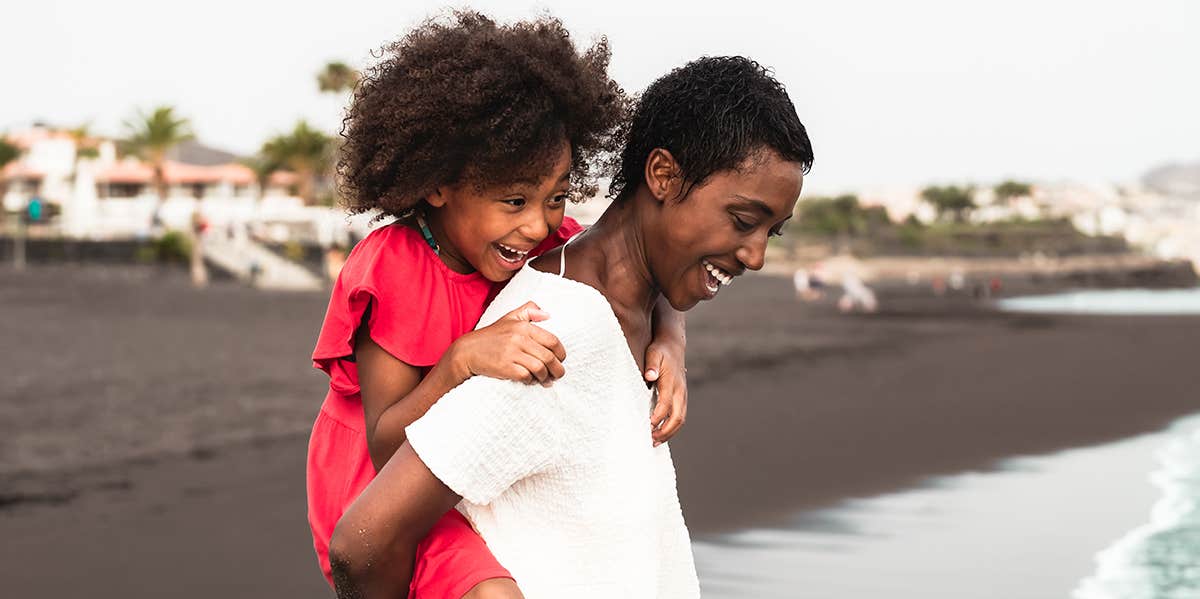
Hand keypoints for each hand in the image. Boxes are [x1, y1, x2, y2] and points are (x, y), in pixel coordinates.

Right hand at [448, 301, 566, 385]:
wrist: (467, 351)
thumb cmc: (491, 336)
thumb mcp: (508, 318)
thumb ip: (528, 311)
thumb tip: (548, 314)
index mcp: (523, 326)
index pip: (552, 340)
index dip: (561, 353)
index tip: (561, 359)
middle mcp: (518, 338)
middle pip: (548, 357)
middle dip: (557, 369)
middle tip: (558, 374)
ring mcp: (511, 353)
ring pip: (539, 368)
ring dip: (545, 377)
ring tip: (545, 380)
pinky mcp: (504, 367)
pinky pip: (525, 376)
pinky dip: (530, 380)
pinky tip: (529, 380)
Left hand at [645, 341, 686, 445]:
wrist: (674, 346)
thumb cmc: (660, 351)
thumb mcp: (653, 354)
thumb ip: (651, 365)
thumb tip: (649, 376)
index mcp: (671, 382)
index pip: (666, 404)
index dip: (658, 417)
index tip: (647, 426)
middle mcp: (680, 391)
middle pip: (677, 417)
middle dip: (665, 431)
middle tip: (651, 440)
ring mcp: (683, 395)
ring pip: (680, 419)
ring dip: (669, 432)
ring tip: (655, 441)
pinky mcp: (682, 397)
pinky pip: (680, 415)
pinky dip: (672, 427)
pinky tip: (661, 433)